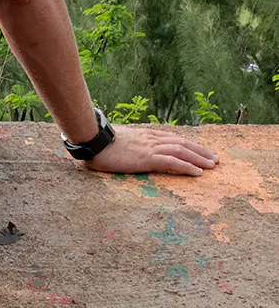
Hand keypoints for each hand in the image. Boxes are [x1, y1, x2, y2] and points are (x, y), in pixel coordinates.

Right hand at [86, 126, 218, 176]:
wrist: (93, 140)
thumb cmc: (101, 143)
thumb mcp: (120, 142)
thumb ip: (130, 144)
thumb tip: (132, 149)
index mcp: (146, 135)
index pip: (173, 138)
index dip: (189, 145)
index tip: (200, 151)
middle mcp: (151, 139)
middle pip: (182, 142)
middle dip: (200, 151)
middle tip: (214, 159)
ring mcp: (150, 147)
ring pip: (181, 150)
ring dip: (199, 158)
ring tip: (212, 165)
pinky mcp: (147, 158)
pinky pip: (172, 161)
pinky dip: (187, 166)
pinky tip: (198, 172)